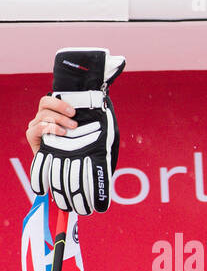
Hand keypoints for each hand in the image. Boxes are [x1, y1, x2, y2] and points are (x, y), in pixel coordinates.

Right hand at [29, 48, 125, 214]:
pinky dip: (48, 129)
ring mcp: (40, 127)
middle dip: (59, 105)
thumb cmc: (93, 153)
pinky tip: (62, 134)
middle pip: (46, 101)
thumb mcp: (101, 134)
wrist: (80, 176)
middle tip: (74, 115)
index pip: (58, 96)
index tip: (78, 103)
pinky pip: (35, 128)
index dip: (65, 95)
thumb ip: (101, 119)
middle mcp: (49, 118)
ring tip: (72, 129)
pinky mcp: (34, 139)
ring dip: (58, 120)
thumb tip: (108, 99)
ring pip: (42, 114)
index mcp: (62, 114)